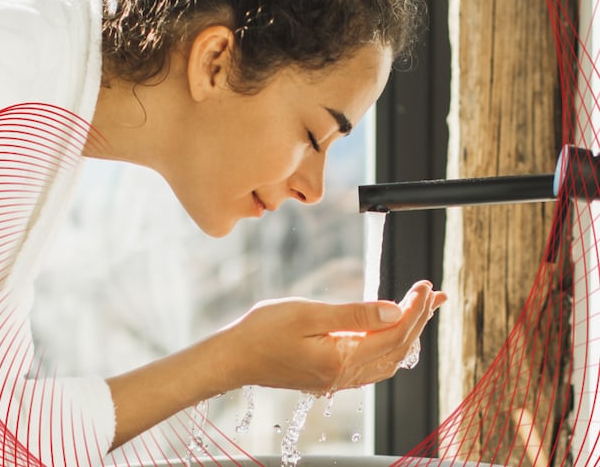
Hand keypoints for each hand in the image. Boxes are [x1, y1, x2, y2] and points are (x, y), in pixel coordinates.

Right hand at [208, 280, 444, 394]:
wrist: (232, 359)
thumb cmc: (261, 332)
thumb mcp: (307, 314)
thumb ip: (353, 315)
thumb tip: (393, 312)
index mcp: (341, 361)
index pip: (394, 334)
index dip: (414, 309)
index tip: (424, 285)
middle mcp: (343, 376)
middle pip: (398, 349)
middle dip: (419, 319)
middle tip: (433, 293)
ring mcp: (336, 380)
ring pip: (389, 361)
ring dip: (409, 334)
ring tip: (421, 310)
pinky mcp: (328, 377)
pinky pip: (372, 366)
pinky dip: (390, 347)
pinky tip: (390, 332)